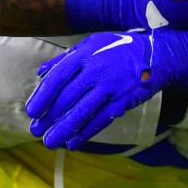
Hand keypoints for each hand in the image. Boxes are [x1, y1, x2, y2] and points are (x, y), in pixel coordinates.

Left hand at [25, 27, 187, 149]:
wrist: (156, 54)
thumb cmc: (119, 48)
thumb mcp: (92, 44)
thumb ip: (65, 58)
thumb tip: (41, 72)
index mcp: (85, 54)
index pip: (58, 77)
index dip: (42, 96)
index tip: (31, 111)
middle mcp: (96, 70)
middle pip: (67, 98)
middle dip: (49, 117)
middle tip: (35, 131)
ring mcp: (110, 87)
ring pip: (82, 112)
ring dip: (64, 129)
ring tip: (50, 142)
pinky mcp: (122, 101)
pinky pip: (101, 120)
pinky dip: (86, 133)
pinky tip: (74, 142)